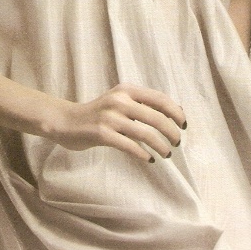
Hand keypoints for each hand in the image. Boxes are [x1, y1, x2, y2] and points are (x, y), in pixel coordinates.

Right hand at [46, 84, 185, 162]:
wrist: (66, 121)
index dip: (176, 112)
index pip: (160, 99)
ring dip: (160, 145)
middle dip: (171, 131)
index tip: (184, 125)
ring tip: (167, 153)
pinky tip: (150, 159)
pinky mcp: (102, 134)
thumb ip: (143, 104)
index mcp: (127, 90)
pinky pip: (129, 145)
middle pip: (156, 117)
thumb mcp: (120, 101)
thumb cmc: (99, 113)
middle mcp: (119, 101)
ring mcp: (110, 117)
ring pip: (145, 133)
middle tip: (177, 142)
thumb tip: (176, 112)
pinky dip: (143, 153)